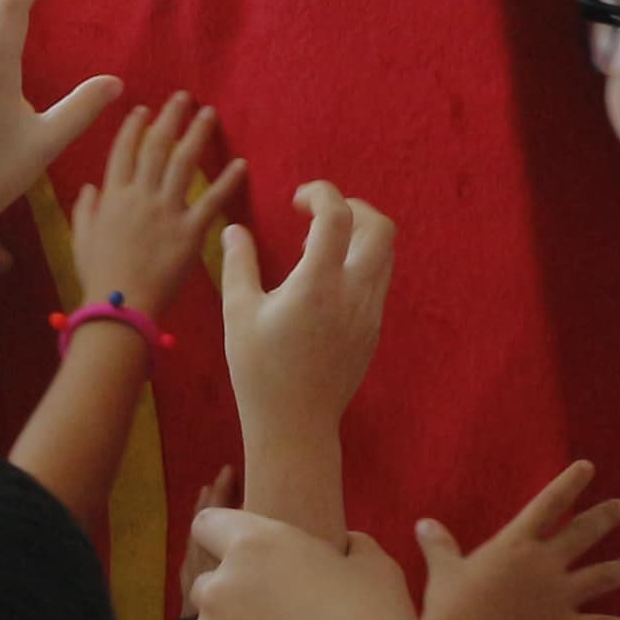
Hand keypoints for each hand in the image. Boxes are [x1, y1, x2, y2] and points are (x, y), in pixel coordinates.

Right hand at [70, 95, 247, 328]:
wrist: (119, 305)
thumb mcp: (82, 239)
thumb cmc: (98, 277)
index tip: (144, 109)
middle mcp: (140, 196)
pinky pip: (211, 201)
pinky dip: (227, 181)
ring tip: (209, 115)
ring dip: (197, 135)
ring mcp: (165, 212)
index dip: (134, 127)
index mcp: (113, 196)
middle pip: (157, 147)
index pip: (124, 151)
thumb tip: (90, 187)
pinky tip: (240, 164)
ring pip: (184, 163)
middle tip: (184, 98)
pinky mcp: (189, 232)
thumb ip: (85, 210)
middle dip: (170, 118)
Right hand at [220, 182, 395, 466]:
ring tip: (317, 247)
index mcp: (318, 284)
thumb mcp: (238, 313)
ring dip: (358, 235)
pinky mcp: (373, 329)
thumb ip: (238, 263)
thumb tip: (234, 229)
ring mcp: (369, 313)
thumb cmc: (259, 372)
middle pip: (380, 227)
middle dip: (353, 206)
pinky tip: (324, 279)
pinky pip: (378, 280)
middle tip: (318, 214)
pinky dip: (359, 262)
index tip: (296, 200)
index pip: (337, 215)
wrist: (295, 426)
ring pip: (385, 254)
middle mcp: (353, 294)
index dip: (321, 193)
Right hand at [416, 461, 619, 619]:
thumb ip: (439, 545)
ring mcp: (559, 596)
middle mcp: (544, 564)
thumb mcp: (443, 570)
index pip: (548, 505)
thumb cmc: (451, 604)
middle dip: (605, 519)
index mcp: (516, 544)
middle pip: (582, 535)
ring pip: (601, 577)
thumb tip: (424, 523)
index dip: (569, 484)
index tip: (588, 467)